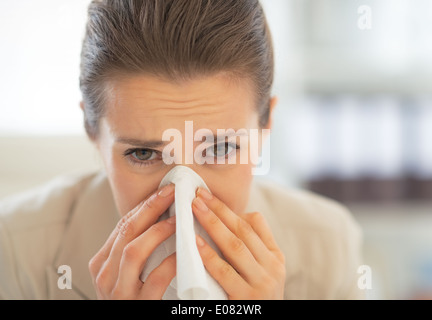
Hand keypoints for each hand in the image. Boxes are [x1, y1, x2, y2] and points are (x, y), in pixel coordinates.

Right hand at [88, 184, 175, 299]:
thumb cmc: (136, 297)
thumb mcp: (127, 272)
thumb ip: (138, 249)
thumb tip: (162, 217)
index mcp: (103, 263)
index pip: (123, 226)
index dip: (145, 206)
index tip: (164, 191)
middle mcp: (105, 276)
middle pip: (127, 232)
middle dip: (151, 209)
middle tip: (172, 193)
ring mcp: (118, 293)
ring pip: (134, 252)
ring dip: (158, 231)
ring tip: (179, 220)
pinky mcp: (137, 307)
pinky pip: (154, 280)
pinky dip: (170, 263)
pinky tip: (184, 253)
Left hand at [192, 188, 285, 299]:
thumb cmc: (258, 299)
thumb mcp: (266, 273)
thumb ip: (256, 246)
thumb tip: (241, 216)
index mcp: (276, 257)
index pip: (255, 224)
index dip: (229, 209)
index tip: (208, 195)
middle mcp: (272, 268)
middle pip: (243, 231)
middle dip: (218, 210)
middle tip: (197, 194)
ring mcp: (262, 283)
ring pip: (235, 246)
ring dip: (213, 224)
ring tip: (195, 208)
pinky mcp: (247, 300)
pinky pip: (225, 272)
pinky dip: (210, 255)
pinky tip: (195, 242)